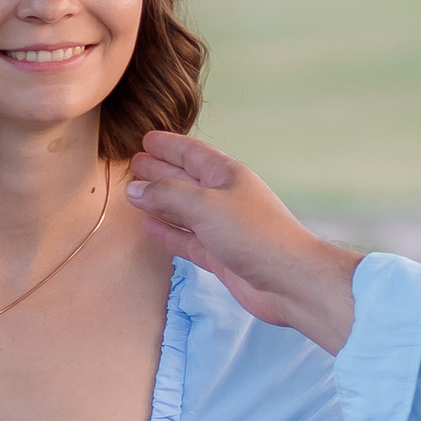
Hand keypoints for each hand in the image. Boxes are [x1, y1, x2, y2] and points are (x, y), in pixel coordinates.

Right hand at [124, 131, 361, 350]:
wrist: (288, 280)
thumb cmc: (253, 233)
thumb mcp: (205, 204)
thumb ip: (166, 194)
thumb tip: (133, 189)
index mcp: (227, 175)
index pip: (192, 153)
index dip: (169, 145)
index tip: (145, 140)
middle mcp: (224, 197)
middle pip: (185, 179)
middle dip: (160, 171)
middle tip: (133, 165)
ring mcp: (222, 227)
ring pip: (183, 210)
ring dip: (160, 202)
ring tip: (133, 195)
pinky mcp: (219, 255)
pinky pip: (187, 238)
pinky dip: (168, 232)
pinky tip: (149, 227)